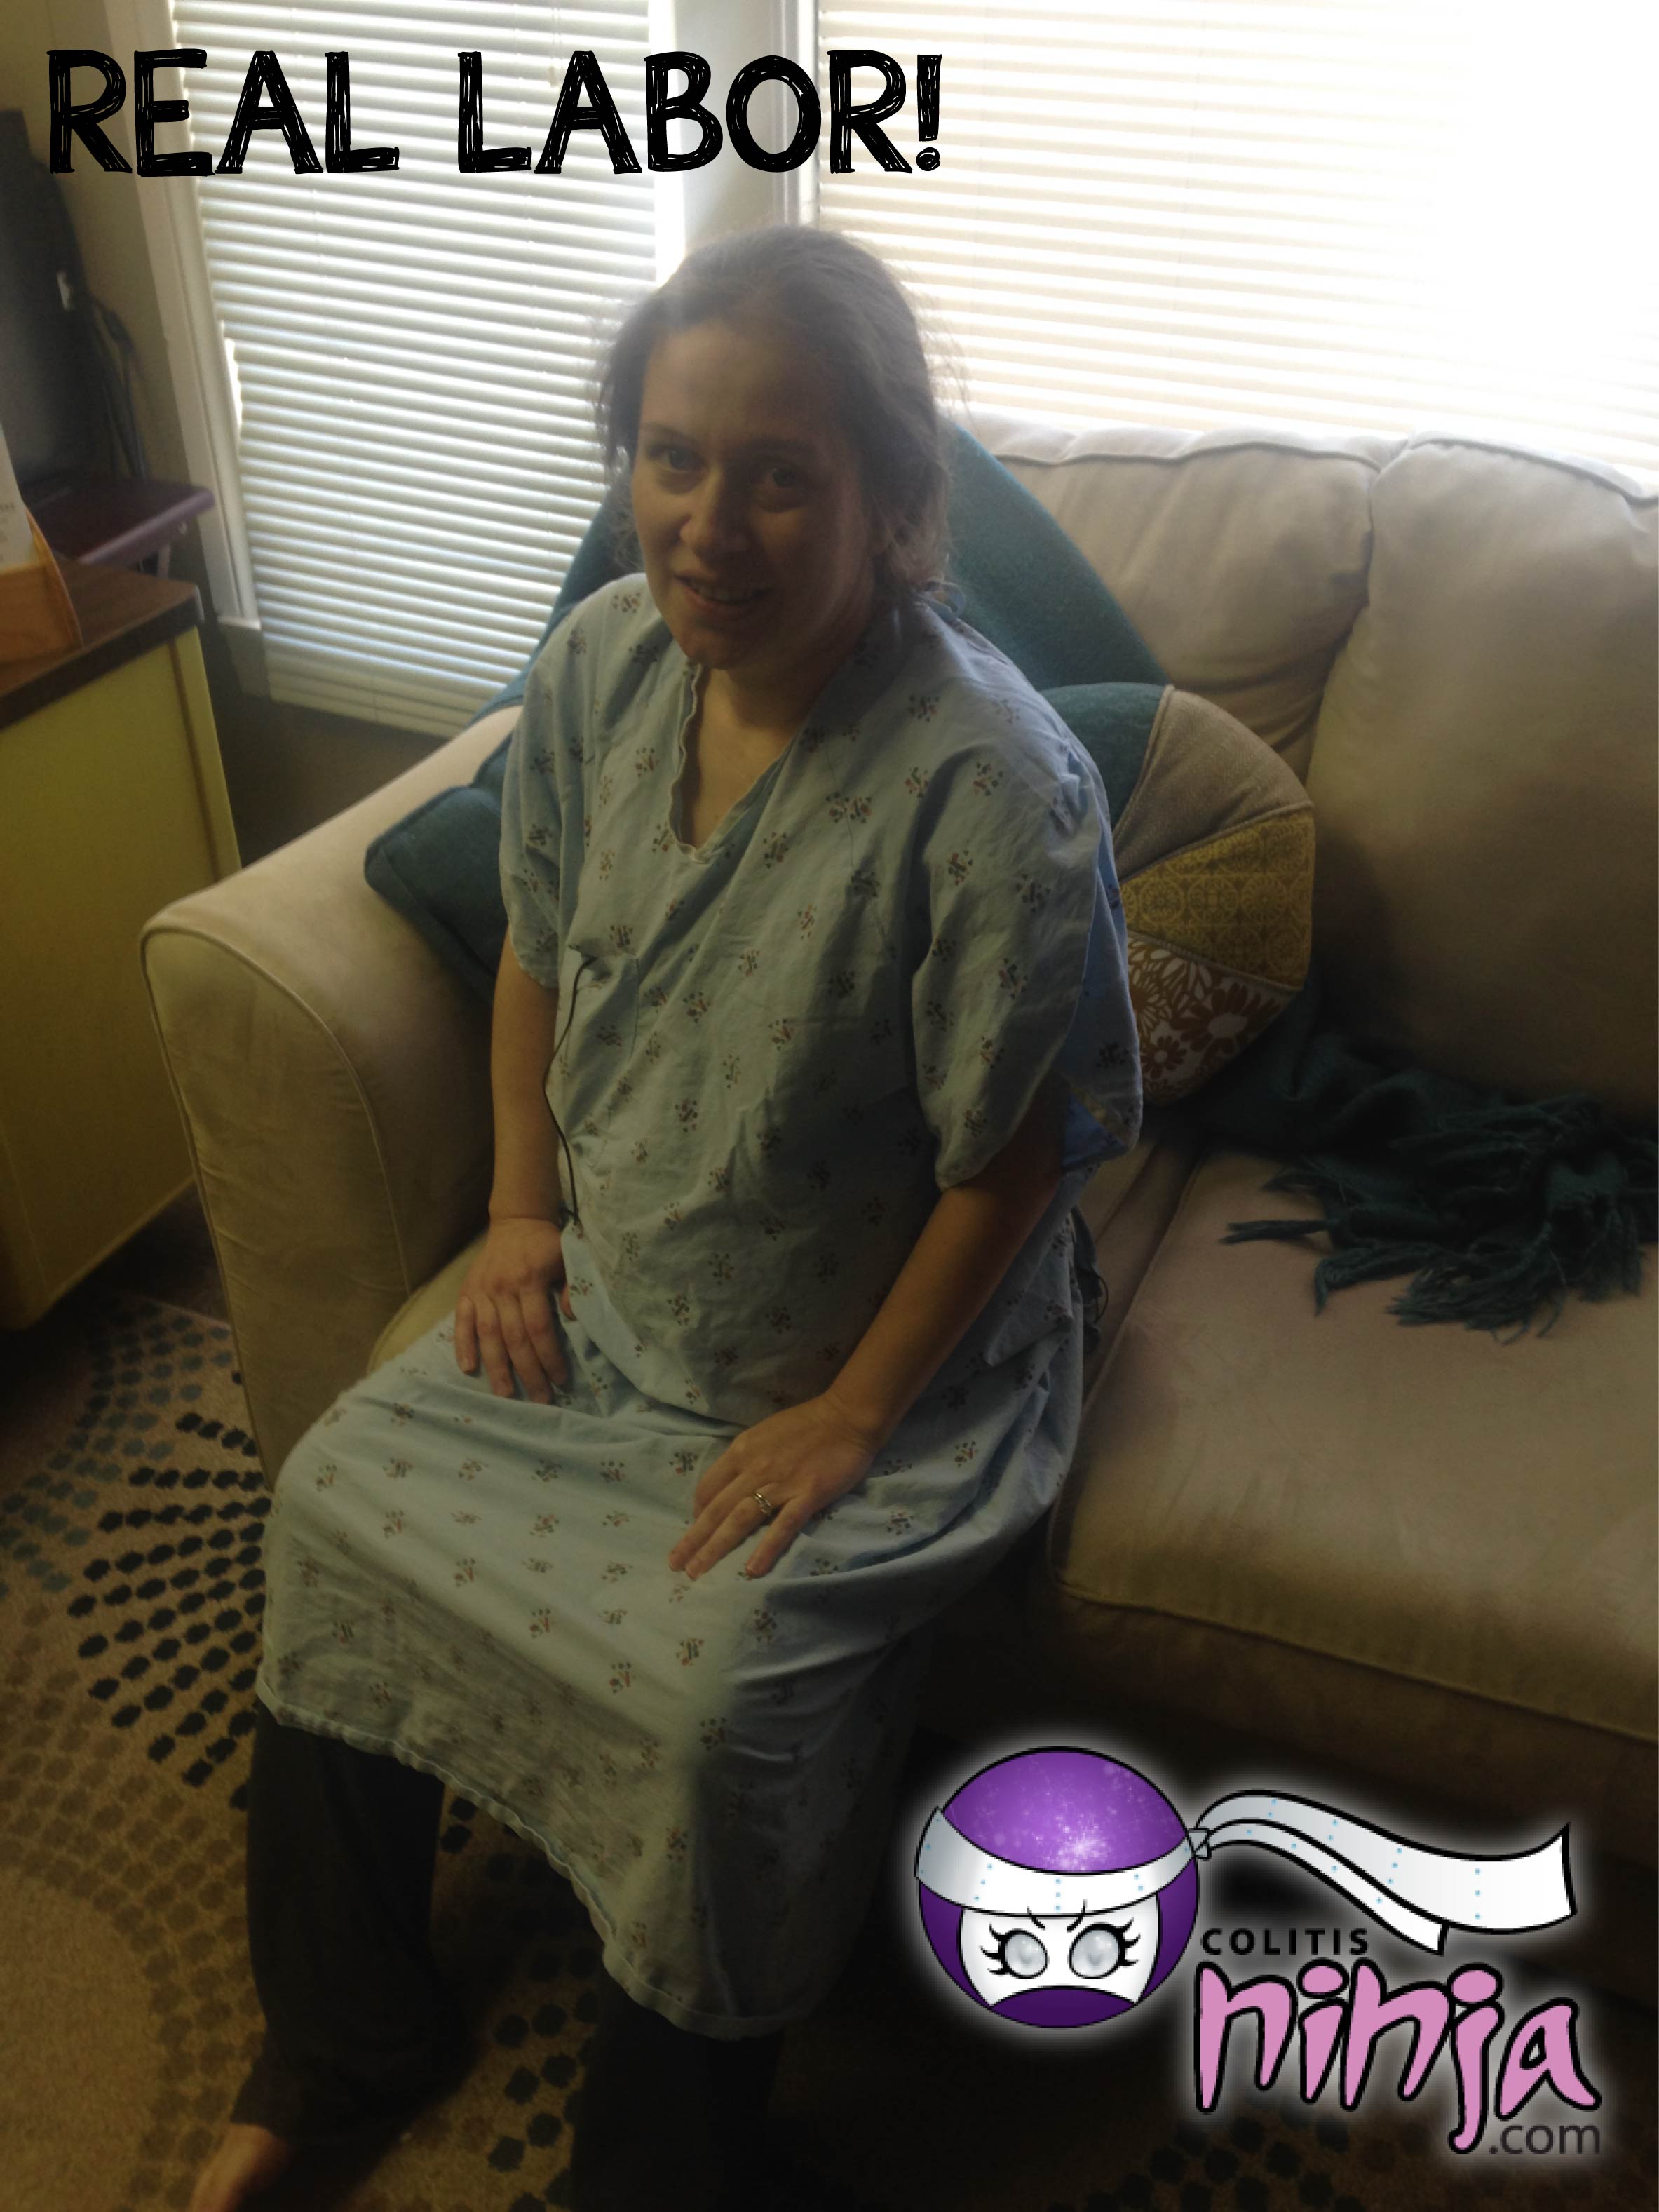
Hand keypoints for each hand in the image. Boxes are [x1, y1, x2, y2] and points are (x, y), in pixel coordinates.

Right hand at [455, 1215, 572, 1401]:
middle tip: (540, 1400)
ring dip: (496, 1367)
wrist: (517, 1221)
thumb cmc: (546, 1246)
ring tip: (505, 1395)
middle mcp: (502, 1288)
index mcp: (529, 1280)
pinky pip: (461, 1321)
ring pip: (488, 1335)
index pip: (539, 1327)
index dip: (550, 1356)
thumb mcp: (567, 1259)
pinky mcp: (466, 1291)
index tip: (561, 1380)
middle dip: (528, 1372)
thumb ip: (571, 1288)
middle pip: (514, 1338)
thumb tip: (572, 1318)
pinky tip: (468, 1368)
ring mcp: (481, 1291)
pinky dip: (462, 1345)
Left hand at [668, 1393, 887, 1580]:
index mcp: (741, 1451)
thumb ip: (744, 1459)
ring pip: (740, 1519)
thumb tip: (727, 1487)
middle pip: (716, 1509)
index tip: (694, 1531)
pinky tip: (751, 1570)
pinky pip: (782, 1526)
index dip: (697, 1512)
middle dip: (694, 1539)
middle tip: (676, 1565)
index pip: (708, 1487)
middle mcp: (754, 1469)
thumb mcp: (763, 1434)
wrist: (846, 1416)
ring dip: (716, 1547)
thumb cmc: (806, 1424)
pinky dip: (766, 1549)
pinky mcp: (807, 1495)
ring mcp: (781, 1483)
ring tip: (698, 1571)